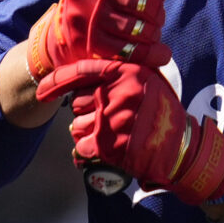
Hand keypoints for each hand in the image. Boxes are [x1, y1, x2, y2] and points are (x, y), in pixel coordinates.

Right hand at [27, 0, 182, 107]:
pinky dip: (148, 55)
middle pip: (140, 1)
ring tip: (154, 36)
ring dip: (153, 35)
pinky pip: (126, 50)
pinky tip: (159, 55)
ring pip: (135, 28)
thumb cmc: (100, 0)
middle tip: (158, 21)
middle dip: (157, 14)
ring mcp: (86, 16)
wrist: (63, 27)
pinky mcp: (87, 42)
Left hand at [68, 62, 223, 204]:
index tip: (42, 91)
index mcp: (125, 72)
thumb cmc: (159, 112)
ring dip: (88, 132)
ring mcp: (112, 118)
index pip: (79, 72)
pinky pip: (82, 146)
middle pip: (77, 102)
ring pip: (78, 125)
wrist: (180, 146)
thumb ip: (116, 76)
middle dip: (86, 112)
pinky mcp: (110, 144)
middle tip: (108, 119)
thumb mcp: (144, 81)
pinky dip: (88, 150)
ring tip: (111, 135)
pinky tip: (105, 149)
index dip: (55, 82)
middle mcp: (117, 93)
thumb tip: (78, 84)